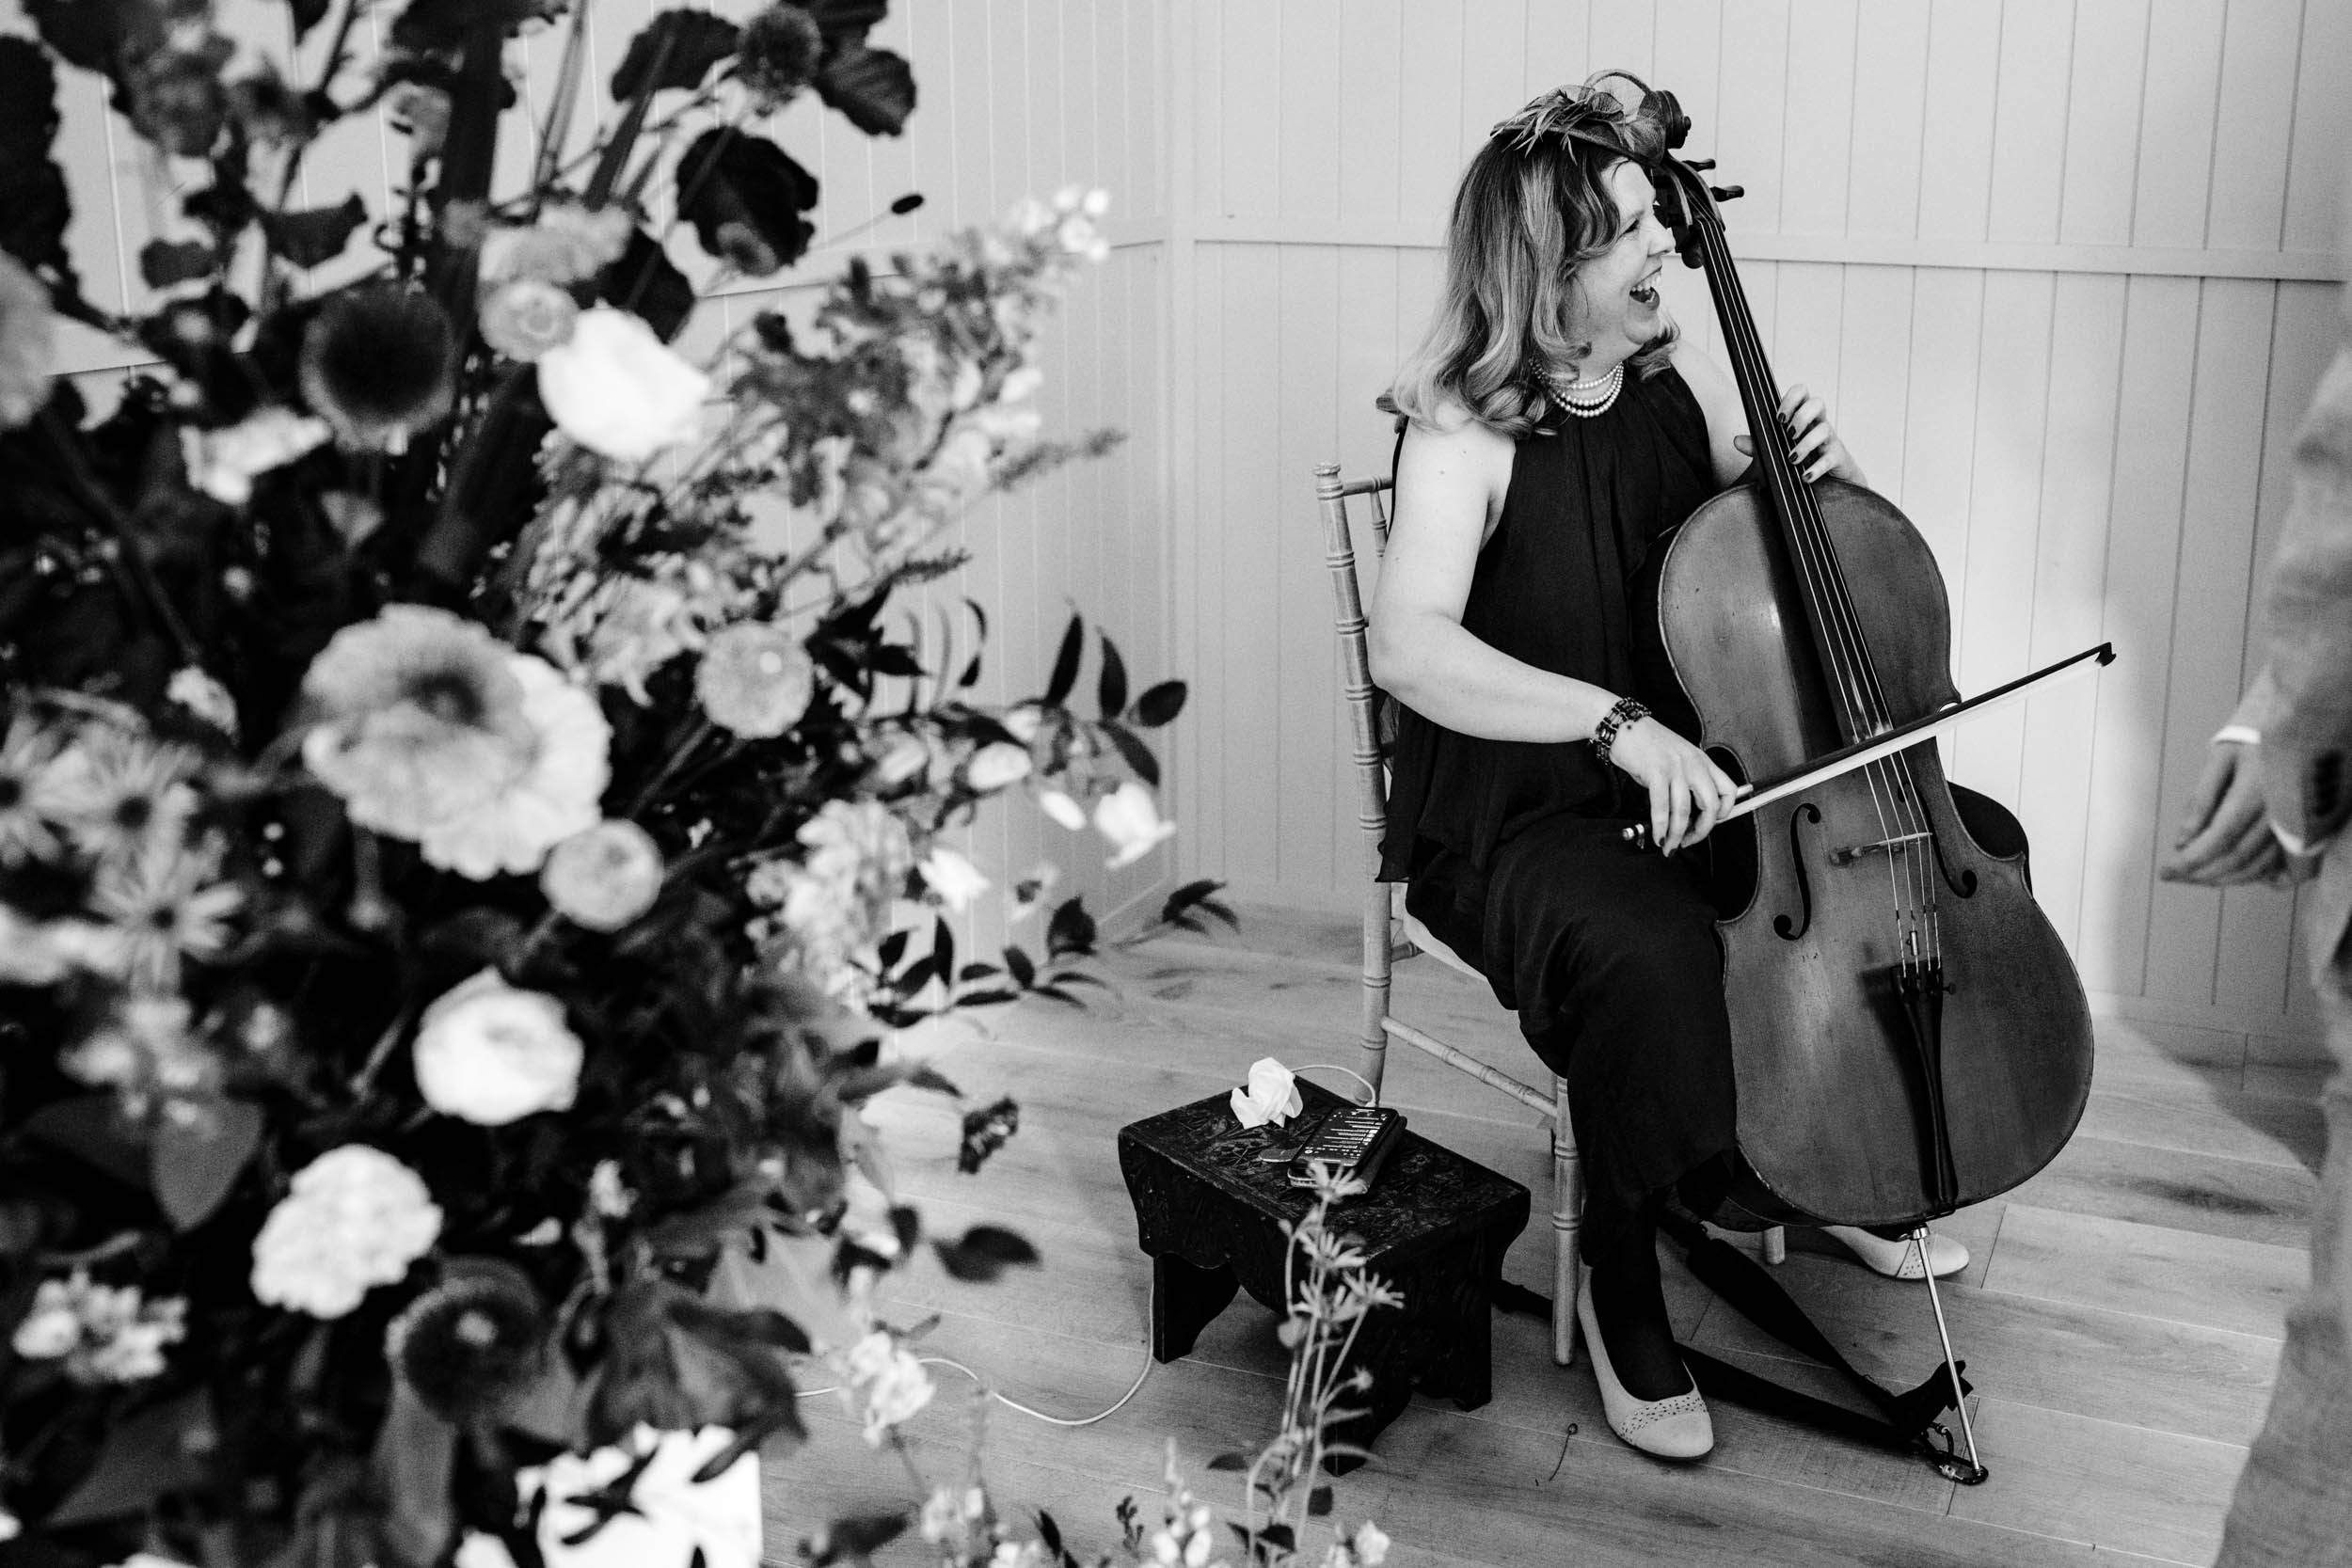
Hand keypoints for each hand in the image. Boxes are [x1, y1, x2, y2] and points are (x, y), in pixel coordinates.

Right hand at [1608, 717, 1739, 855]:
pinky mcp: (1656, 772)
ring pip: (1684, 812)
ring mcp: (1676, 768)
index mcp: (1703, 761)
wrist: (1624, 726)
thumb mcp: (1678, 759)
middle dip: (1700, 832)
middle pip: (1711, 806)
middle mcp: (1694, 764)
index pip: (1729, 791)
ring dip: (1677, 835)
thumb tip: (1688, 815)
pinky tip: (1657, 835)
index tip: (1709, 825)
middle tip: (1688, 842)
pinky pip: (1661, 808)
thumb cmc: (1648, 745)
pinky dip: (1660, 827)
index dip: (1724, 814)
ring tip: (1669, 845)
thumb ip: (1687, 782)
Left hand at [1733, 383, 1861, 484]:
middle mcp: (1817, 424)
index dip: (1791, 398)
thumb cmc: (1799, 462)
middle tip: (1788, 433)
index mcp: (1802, 417)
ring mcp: (1830, 440)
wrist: (1828, 485)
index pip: (1802, 392)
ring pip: (1824, 429)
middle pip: (1817, 403)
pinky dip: (1817, 468)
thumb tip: (1737, 440)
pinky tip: (1805, 476)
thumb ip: (1757, 447)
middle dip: (1801, 416)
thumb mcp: (1775, 454)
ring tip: (1792, 459)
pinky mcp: (1837, 459)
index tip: (1779, 417)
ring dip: (1805, 444)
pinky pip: (1830, 458)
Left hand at [2160, 741, 2289, 885]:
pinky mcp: (2296, 831)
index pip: (2219, 838)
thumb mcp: (2217, 760)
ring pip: (2254, 866)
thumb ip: (2200, 801)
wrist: (2291, 728)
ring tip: (2191, 877)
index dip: (2191, 860)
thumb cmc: (2246, 741)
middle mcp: (2278, 812)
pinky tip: (2220, 875)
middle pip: (2236, 857)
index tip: (2165, 870)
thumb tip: (2182, 840)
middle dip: (2200, 873)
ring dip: (2219, 879)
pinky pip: (2272, 863)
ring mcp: (2291, 824)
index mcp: (2255, 791)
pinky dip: (2244, 875)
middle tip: (2173, 875)